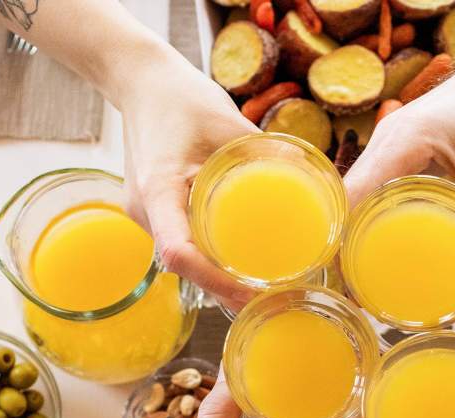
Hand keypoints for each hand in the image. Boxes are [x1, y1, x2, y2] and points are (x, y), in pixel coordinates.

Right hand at [117, 51, 259, 308]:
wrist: (141, 83)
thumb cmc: (180, 97)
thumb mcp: (227, 121)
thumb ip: (266, 150)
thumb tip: (313, 174)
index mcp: (157, 189)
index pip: (179, 252)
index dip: (214, 279)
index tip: (252, 291)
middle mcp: (145, 211)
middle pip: (184, 267)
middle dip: (224, 289)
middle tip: (273, 297)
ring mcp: (145, 215)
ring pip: (183, 260)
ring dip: (217, 278)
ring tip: (263, 288)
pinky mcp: (154, 212)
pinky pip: (181, 244)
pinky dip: (209, 259)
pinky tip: (240, 265)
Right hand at [343, 67, 454, 296]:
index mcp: (400, 143)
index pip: (351, 197)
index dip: (341, 240)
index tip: (347, 280)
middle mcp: (383, 143)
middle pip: (347, 203)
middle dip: (346, 248)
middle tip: (359, 293)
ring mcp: (385, 148)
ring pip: (356, 200)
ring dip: (356, 237)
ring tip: (368, 281)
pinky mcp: (394, 156)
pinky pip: (373, 193)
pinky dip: (372, 222)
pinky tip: (384, 251)